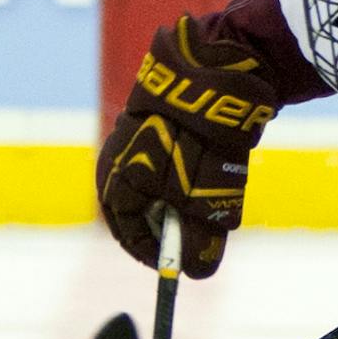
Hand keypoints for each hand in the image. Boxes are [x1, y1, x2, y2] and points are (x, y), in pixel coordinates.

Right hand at [97, 20, 278, 279]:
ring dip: (184, 198)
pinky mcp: (166, 114)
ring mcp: (141, 131)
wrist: (221, 64)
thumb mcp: (205, 198)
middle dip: (170, 226)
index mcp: (116, 176)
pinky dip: (192, 170)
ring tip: (211, 203)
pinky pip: (173, 154)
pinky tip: (214, 169)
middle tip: (198, 241)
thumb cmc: (202, 135)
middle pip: (141, 205)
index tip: (180, 266)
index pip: (127, 228)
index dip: (154, 252)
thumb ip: (199, 237)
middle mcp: (120, 153)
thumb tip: (196, 274)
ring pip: (159, 180)